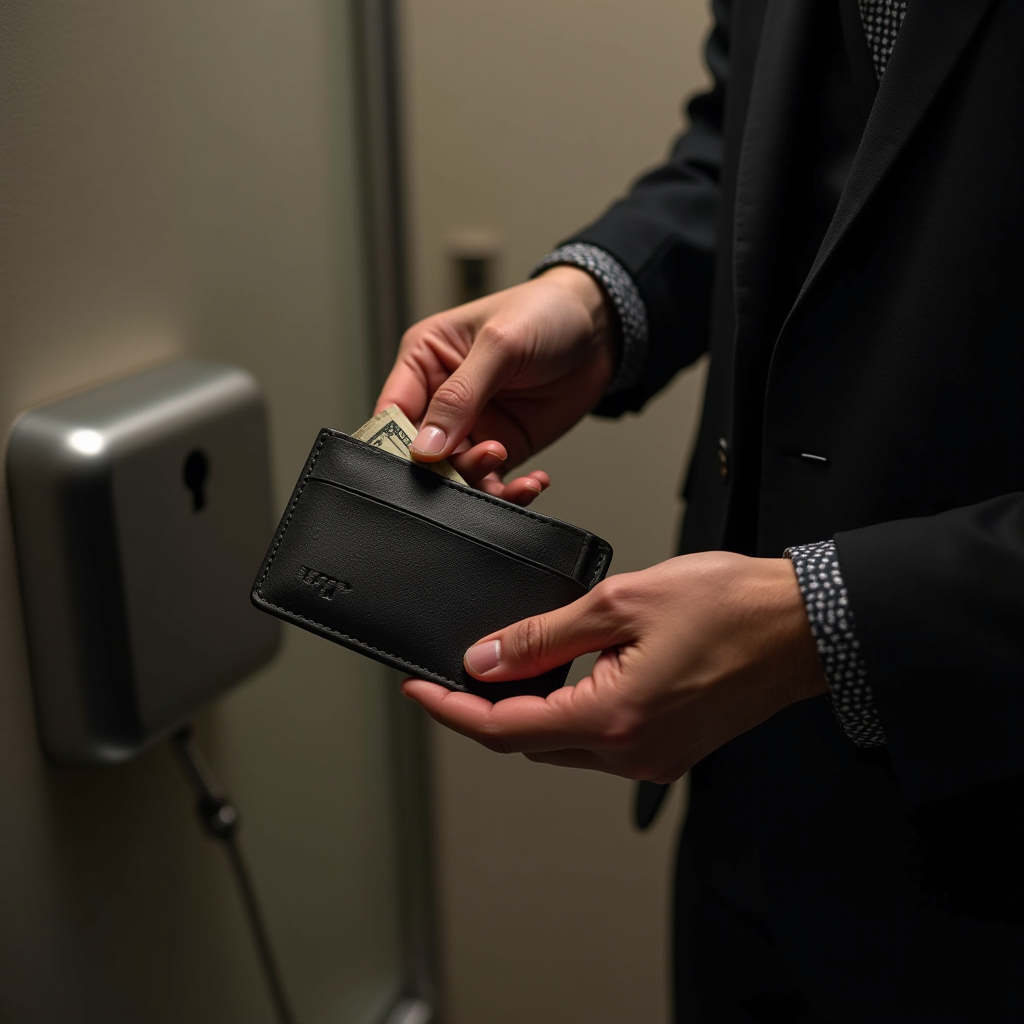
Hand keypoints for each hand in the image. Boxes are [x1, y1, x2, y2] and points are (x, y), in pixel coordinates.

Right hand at [376, 266, 618, 504]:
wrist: (602, 328)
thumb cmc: (545, 313)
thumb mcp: (500, 345)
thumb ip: (461, 395)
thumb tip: (425, 446)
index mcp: (424, 361)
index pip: (392, 411)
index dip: (395, 441)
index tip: (416, 461)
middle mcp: (442, 399)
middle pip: (420, 452)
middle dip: (441, 468)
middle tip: (472, 459)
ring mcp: (473, 427)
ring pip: (456, 474)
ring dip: (477, 480)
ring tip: (502, 454)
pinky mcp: (504, 446)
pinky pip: (494, 482)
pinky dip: (510, 493)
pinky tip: (531, 482)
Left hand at [402, 553, 826, 780]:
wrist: (800, 626)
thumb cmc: (729, 605)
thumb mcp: (619, 602)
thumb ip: (544, 635)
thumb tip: (486, 658)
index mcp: (613, 718)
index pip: (503, 726)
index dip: (450, 708)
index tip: (417, 686)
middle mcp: (631, 752)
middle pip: (527, 741)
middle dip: (482, 709)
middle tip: (452, 672)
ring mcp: (651, 757)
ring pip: (560, 744)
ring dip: (524, 712)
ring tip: (501, 669)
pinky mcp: (667, 749)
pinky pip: (595, 740)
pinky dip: (565, 713)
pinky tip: (559, 680)